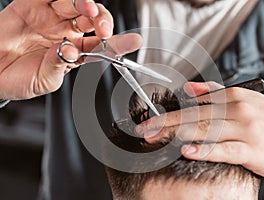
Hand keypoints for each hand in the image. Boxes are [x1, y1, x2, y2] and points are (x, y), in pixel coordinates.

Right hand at [0, 0, 141, 99]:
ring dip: (85, 4)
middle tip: (102, 29)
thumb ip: (58, 65)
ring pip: (75, 4)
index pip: (101, 45)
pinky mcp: (30, 6)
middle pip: (93, 20)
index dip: (118, 42)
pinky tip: (71, 0)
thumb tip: (68, 51)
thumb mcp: (44, 80)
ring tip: (88, 10)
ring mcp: (49, 18)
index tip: (133, 41)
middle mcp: (66, 33)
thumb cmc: (19, 79)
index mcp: (74, 52)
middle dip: (103, 21)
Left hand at [135, 81, 263, 179]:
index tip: (150, 120)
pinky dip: (206, 150)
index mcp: (232, 97)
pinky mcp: (252, 149)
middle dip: (166, 124)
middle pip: (195, 116)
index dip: (169, 113)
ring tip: (157, 139)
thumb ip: (213, 93)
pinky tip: (188, 151)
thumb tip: (188, 88)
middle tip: (145, 130)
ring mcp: (245, 129)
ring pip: (206, 130)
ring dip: (177, 134)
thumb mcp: (242, 99)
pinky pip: (225, 149)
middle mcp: (237, 110)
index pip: (194, 104)